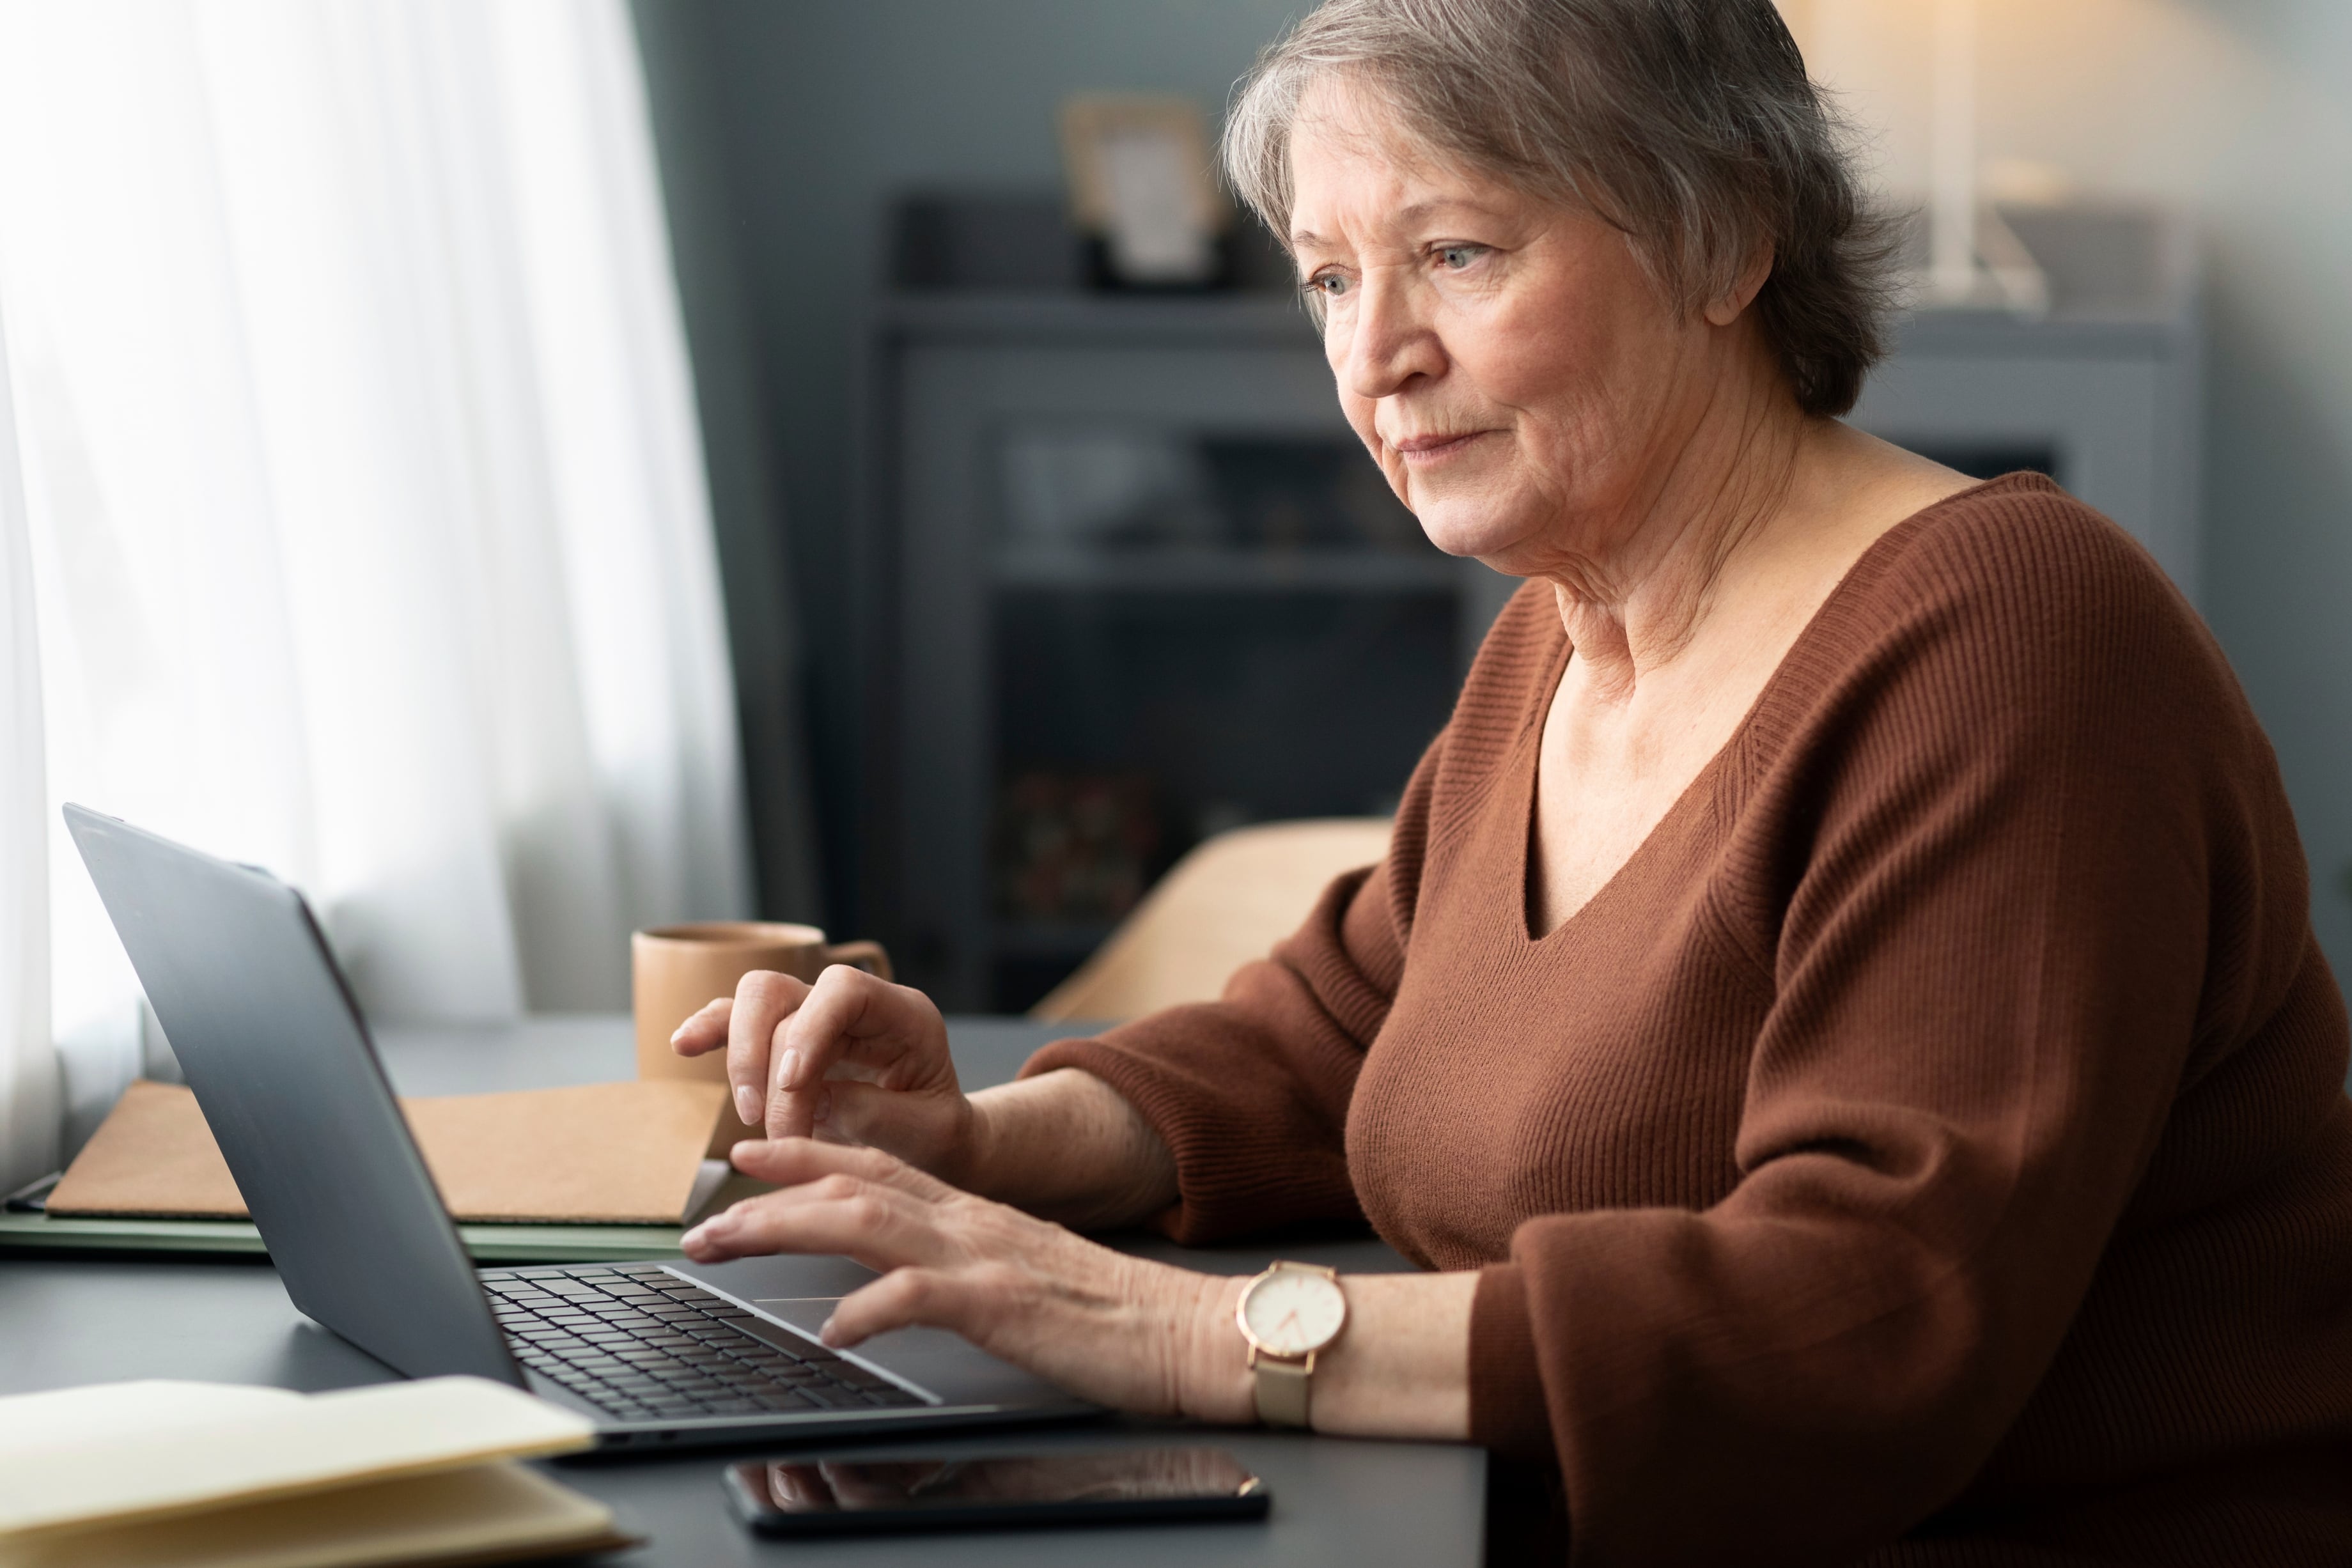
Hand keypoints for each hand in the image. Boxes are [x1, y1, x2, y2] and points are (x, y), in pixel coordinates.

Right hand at [669, 967, 976, 1181]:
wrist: (935, 1142)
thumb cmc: (937, 1134)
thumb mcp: (924, 1132)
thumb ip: (871, 1112)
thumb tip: (811, 1095)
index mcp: (903, 1015)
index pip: (845, 990)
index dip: (809, 1029)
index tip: (793, 1085)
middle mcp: (854, 1007)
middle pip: (783, 990)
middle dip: (762, 1057)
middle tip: (768, 1123)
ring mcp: (815, 1019)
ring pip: (753, 1003)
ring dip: (740, 1060)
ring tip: (751, 1118)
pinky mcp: (784, 1042)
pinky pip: (737, 1022)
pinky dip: (711, 1032)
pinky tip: (684, 1045)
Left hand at [681, 1139, 1252, 1423]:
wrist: (1191, 1331)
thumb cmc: (1112, 1315)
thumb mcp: (1024, 1275)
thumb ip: (965, 1266)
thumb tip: (903, 1286)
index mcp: (976, 1214)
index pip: (878, 1165)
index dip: (809, 1153)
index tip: (751, 1153)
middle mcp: (972, 1222)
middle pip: (853, 1184)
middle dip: (769, 1192)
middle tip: (705, 1215)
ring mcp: (986, 1258)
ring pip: (867, 1221)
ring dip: (787, 1226)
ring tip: (728, 1245)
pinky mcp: (1005, 1304)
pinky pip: (921, 1298)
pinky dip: (869, 1309)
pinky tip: (834, 1330)